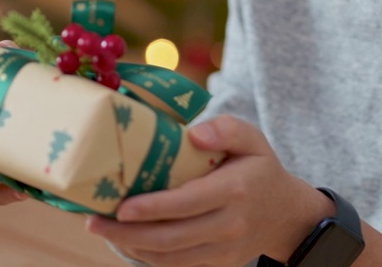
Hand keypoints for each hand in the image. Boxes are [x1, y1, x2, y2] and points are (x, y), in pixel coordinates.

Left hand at [87, 115, 333, 266]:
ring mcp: (224, 249)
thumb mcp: (252, 138)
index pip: (187, 203)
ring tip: (103, 229)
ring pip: (169, 258)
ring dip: (131, 247)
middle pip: (171, 237)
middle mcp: (229, 224)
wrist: (286, 213)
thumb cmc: (260, 168)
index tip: (121, 206)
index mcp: (235, 190)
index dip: (152, 208)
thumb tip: (193, 134)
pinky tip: (127, 240)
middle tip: (94, 221)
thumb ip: (226, 129)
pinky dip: (147, 256)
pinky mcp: (217, 263)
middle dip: (127, 232)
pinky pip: (176, 266)